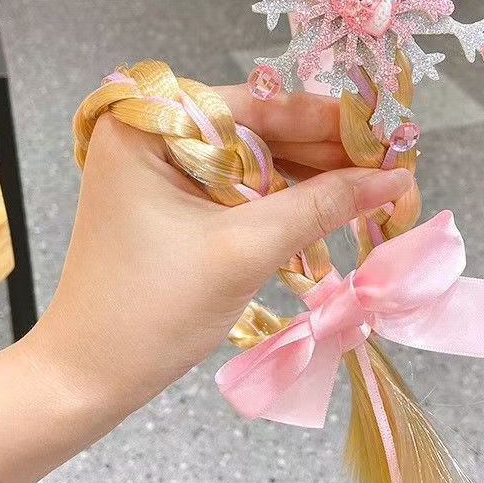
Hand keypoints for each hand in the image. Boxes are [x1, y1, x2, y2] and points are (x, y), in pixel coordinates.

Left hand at [28, 85, 413, 412]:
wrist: (90, 377)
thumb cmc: (152, 310)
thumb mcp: (245, 248)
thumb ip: (322, 205)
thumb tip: (393, 177)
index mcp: (150, 126)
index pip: (256, 105)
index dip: (327, 121)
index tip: (384, 136)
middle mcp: (155, 133)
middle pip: (260, 130)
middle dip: (326, 155)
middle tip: (389, 171)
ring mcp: (164, 166)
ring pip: (257, 159)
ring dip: (312, 180)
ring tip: (372, 194)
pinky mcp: (176, 198)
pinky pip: (242, 187)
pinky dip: (285, 201)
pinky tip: (330, 210)